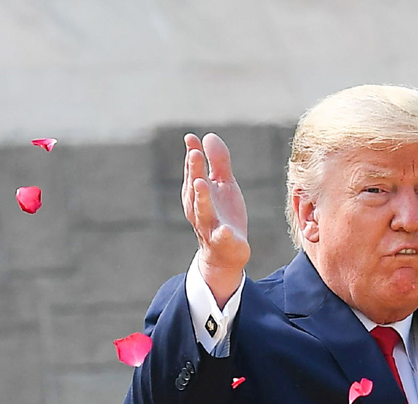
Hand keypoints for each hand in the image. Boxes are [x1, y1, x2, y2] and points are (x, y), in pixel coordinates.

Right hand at [182, 133, 250, 304]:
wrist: (226, 253)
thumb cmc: (223, 214)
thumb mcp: (224, 185)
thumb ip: (218, 161)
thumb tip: (207, 136)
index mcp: (198, 193)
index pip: (194, 171)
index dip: (192, 155)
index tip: (190, 138)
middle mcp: (199, 208)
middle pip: (194, 189)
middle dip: (194, 172)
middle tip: (194, 154)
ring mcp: (209, 226)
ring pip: (202, 211)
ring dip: (202, 198)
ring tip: (202, 183)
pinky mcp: (222, 242)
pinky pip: (221, 238)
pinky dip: (222, 234)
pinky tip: (225, 229)